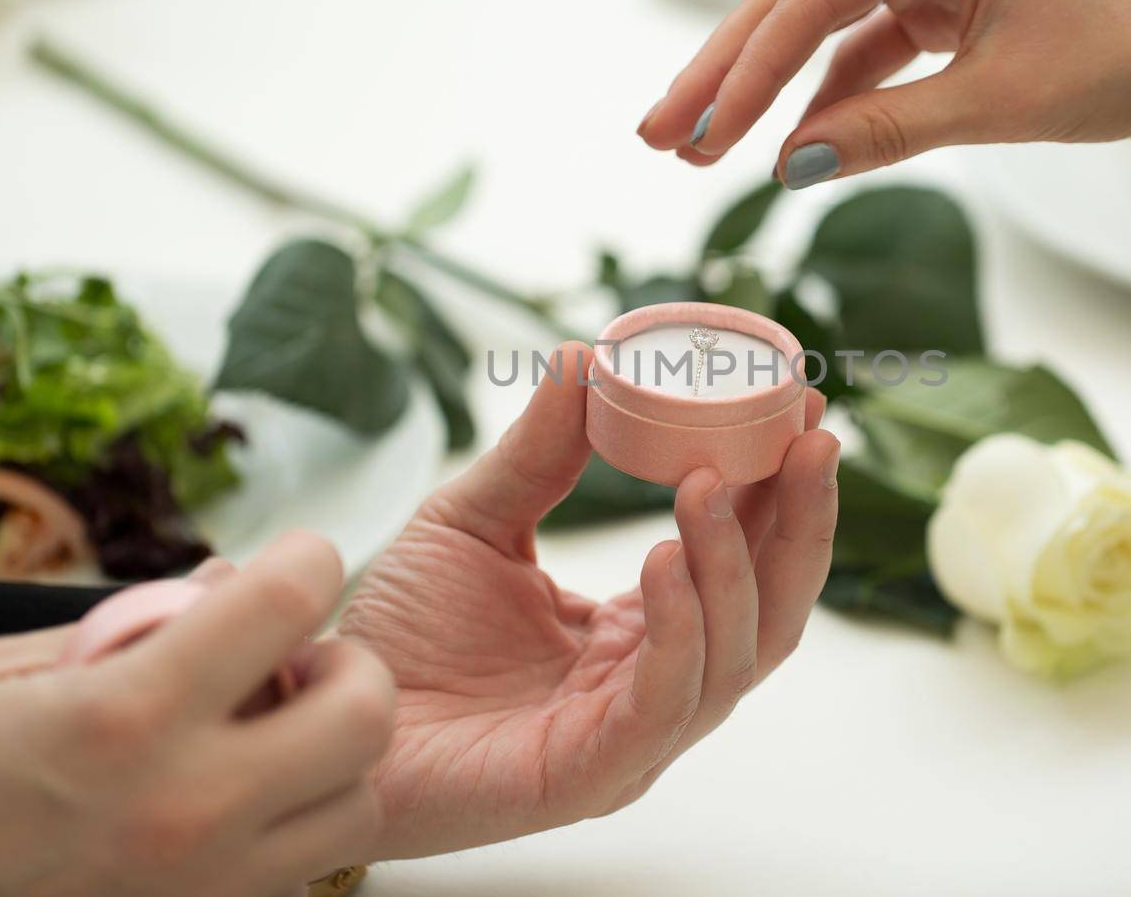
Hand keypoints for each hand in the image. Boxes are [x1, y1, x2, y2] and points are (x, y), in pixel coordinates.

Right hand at [0, 533, 395, 896]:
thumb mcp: (8, 672)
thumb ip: (135, 622)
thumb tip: (230, 579)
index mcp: (127, 713)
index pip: (288, 602)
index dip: (308, 561)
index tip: (295, 565)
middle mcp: (185, 802)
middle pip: (365, 713)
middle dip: (351, 669)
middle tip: (303, 665)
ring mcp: (208, 881)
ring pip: (359, 805)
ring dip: (338, 760)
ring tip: (283, 741)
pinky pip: (309, 869)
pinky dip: (297, 829)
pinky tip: (246, 806)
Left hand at [338, 342, 840, 859]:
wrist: (321, 720)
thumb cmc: (401, 637)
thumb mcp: (475, 521)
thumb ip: (539, 452)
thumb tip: (588, 357)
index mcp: (642, 630)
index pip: (744, 560)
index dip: (783, 488)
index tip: (804, 410)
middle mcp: (657, 684)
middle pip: (770, 611)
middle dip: (801, 524)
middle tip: (810, 441)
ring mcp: (633, 734)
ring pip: (734, 656)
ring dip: (735, 563)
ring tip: (708, 483)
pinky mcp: (595, 772)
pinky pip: (665, 702)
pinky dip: (681, 628)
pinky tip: (663, 557)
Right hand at [637, 0, 1130, 186]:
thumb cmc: (1124, 57)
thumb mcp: (1000, 104)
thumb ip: (889, 131)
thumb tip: (787, 168)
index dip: (747, 72)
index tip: (698, 135)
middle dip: (725, 72)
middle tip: (657, 133)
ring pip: (814, 24)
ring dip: (761, 87)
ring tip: (694, 145)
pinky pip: (857, 48)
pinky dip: (822, 98)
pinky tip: (781, 145)